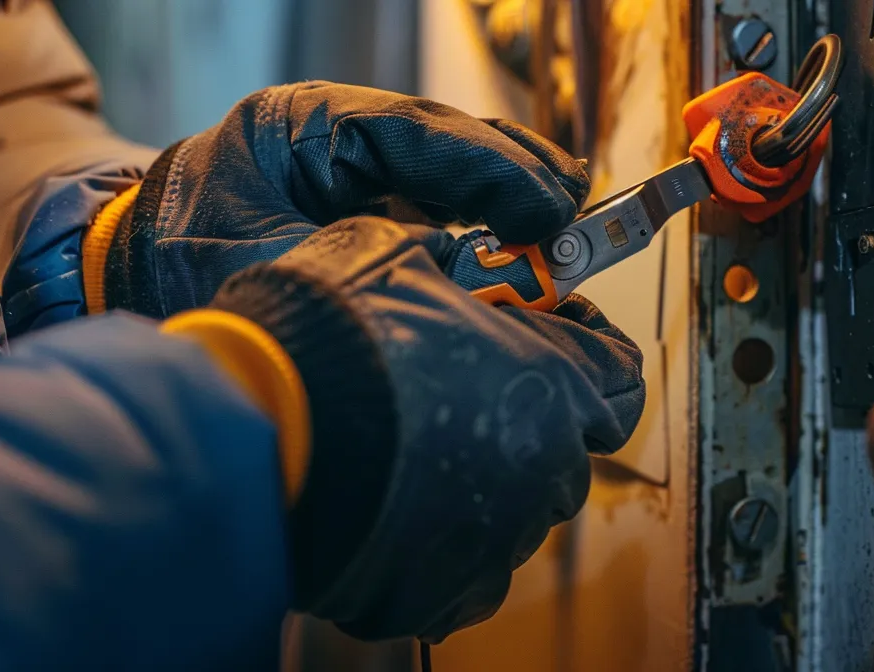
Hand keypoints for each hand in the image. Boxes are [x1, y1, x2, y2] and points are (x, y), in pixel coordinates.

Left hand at [102, 82, 590, 317]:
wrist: (110, 290)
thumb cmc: (171, 279)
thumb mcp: (268, 276)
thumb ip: (365, 270)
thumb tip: (466, 281)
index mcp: (295, 127)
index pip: (415, 131)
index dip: (491, 168)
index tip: (546, 209)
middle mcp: (323, 133)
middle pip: (441, 136)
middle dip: (512, 171)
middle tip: (573, 209)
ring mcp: (336, 163)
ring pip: (441, 162)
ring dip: (504, 190)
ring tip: (564, 218)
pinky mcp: (345, 198)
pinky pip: (426, 196)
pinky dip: (476, 215)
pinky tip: (519, 236)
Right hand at [210, 218, 644, 640]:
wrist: (254, 432)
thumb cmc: (327, 334)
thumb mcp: (387, 249)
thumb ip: (441, 258)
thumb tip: (446, 259)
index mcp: (552, 380)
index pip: (619, 374)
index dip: (586, 350)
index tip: (545, 333)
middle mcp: (542, 465)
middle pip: (567, 448)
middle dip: (527, 418)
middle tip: (459, 391)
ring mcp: (497, 538)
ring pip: (515, 511)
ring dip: (483, 480)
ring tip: (409, 450)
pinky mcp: (444, 593)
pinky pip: (467, 572)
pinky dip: (443, 545)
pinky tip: (394, 509)